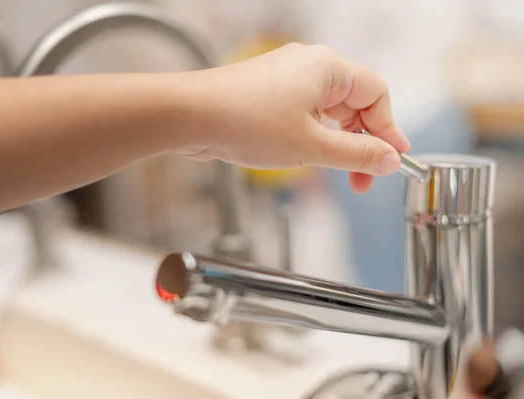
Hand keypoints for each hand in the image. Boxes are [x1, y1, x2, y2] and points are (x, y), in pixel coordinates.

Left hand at [180, 43, 409, 192]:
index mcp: (328, 67)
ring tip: (336, 173)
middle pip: (354, 104)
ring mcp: (286, 79)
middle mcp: (309, 66)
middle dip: (362, 143)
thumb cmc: (245, 122)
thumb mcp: (312, 146)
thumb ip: (356, 154)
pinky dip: (314, 137)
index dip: (388, 130)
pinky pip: (304, 114)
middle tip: (363, 179)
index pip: (376, 94)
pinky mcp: (267, 94)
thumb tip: (389, 158)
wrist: (189, 116)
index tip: (392, 161)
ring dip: (337, 144)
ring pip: (328, 112)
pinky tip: (308, 158)